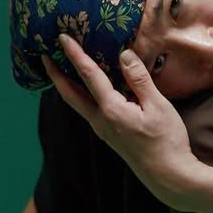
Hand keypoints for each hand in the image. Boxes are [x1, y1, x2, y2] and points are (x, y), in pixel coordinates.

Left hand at [43, 35, 199, 207]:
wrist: (168, 175)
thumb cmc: (166, 140)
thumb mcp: (157, 105)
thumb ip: (139, 79)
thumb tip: (124, 55)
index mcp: (111, 110)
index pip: (88, 75)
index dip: (75, 54)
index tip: (62, 37)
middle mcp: (101, 121)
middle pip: (70, 94)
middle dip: (56, 74)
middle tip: (44, 56)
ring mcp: (103, 130)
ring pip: (77, 104)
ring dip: (66, 85)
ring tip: (61, 69)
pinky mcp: (110, 135)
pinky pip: (89, 110)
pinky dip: (81, 95)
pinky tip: (88, 90)